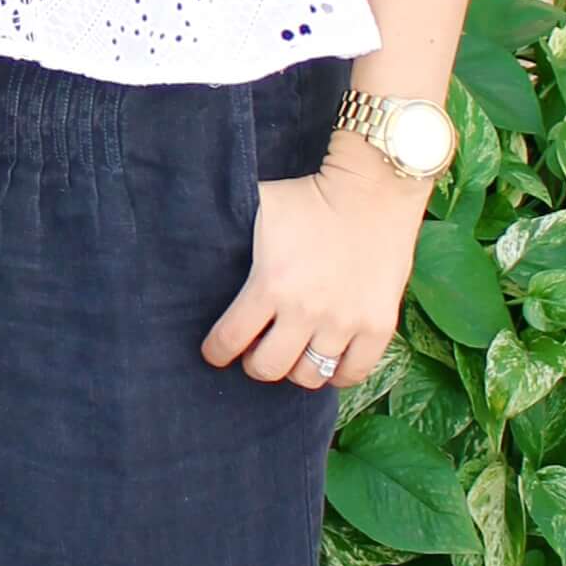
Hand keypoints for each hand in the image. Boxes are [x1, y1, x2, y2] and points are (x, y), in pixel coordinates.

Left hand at [200, 134, 425, 390]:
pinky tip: (329, 359)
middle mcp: (306, 311)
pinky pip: (353, 373)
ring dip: (294, 369)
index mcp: (270, 284)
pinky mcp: (378, 325)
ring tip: (293, 354)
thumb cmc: (308, 196)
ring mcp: (345, 321)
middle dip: (254, 363)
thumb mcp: (258, 207)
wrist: (372, 189)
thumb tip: (187, 239)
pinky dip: (338, 374)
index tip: (216, 351)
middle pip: (267, 368)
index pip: (228, 341)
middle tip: (257, 350)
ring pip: (309, 376)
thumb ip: (226, 230)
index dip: (216, 351)